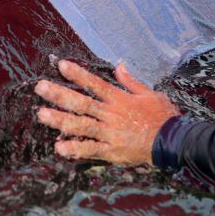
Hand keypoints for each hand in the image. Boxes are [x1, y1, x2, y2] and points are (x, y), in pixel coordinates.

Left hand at [35, 60, 178, 164]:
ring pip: (81, 125)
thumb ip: (131, 81)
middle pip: (81, 103)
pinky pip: (91, 150)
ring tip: (42, 114)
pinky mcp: (111, 151)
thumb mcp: (150, 94)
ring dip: (60, 120)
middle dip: (59, 94)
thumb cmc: (162, 116)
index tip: (60, 65)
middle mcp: (111, 115)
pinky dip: (75, 149)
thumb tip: (119, 65)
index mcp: (119, 99)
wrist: (174, 142)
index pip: (94, 83)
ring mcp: (110, 133)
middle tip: (40, 87)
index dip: (77, 74)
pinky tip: (59, 148)